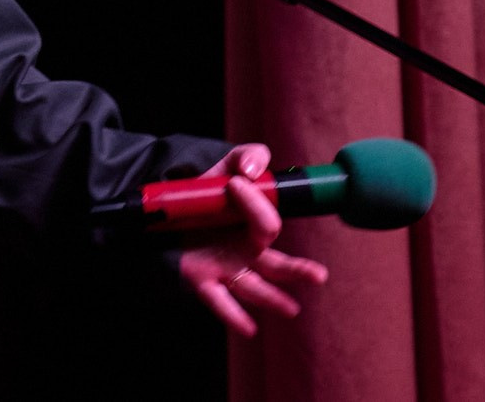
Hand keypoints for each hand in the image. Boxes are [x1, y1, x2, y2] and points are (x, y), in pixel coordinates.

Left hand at [177, 143, 330, 336]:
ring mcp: (226, 267)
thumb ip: (247, 157)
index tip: (237, 182)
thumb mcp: (225, 166)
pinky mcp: (201, 277)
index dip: (256, 204)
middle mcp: (246, 253)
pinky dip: (234, 315)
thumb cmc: (207, 193)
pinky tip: (249, 329)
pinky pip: (219, 300)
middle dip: (298, 271)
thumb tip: (252, 173)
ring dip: (272, 299)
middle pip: (275, 265)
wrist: (166, 209)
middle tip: (318, 275)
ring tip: (292, 309)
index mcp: (256, 229)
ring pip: (253, 287)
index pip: (267, 223)